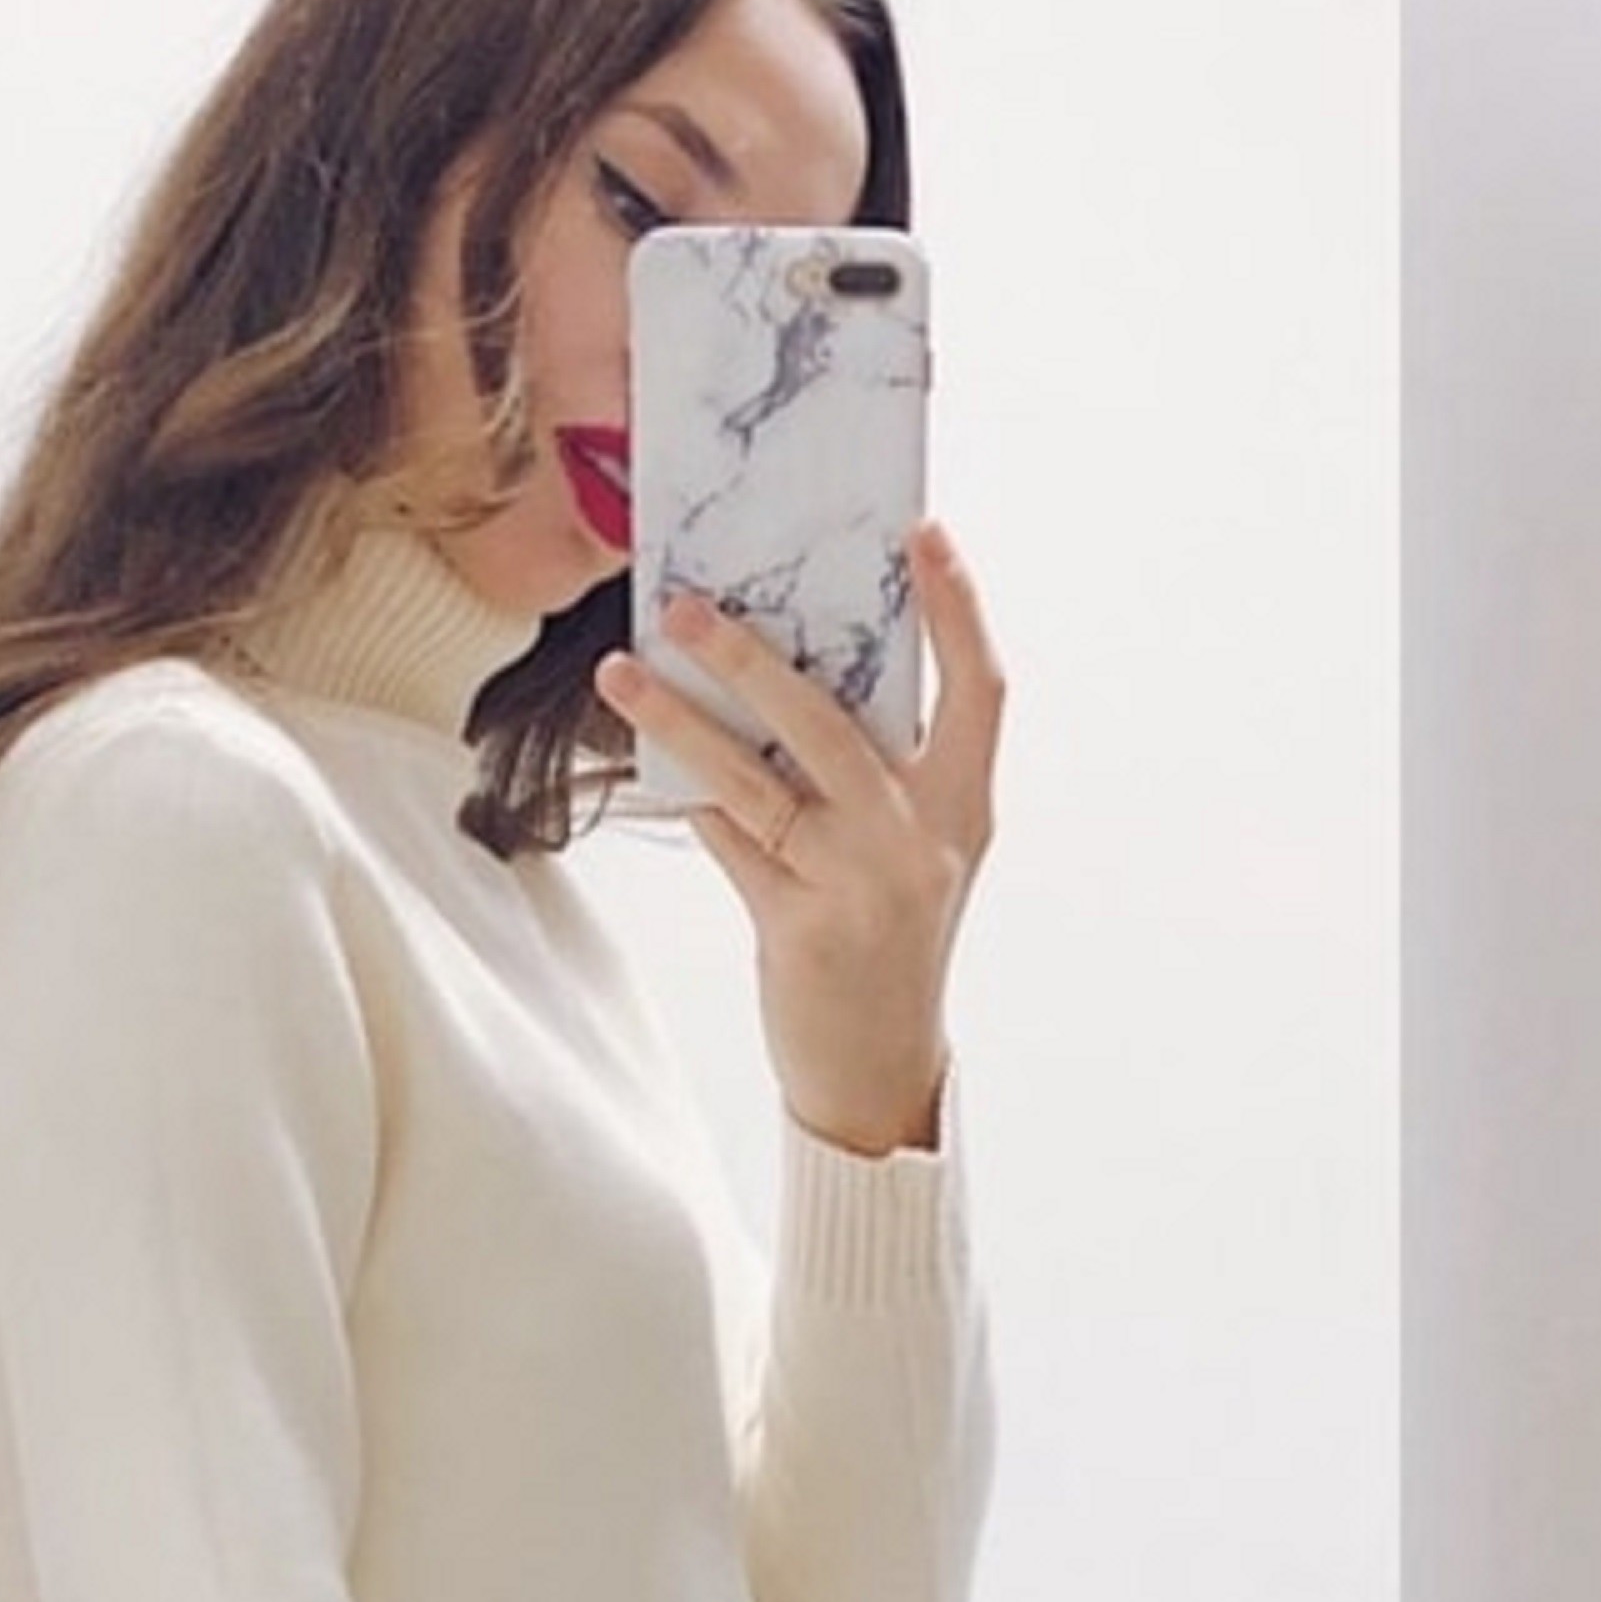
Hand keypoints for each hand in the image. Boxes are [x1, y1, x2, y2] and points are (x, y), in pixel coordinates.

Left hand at [594, 525, 1007, 1158]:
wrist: (881, 1068)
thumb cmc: (890, 938)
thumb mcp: (914, 850)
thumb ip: (882, 769)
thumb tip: (794, 666)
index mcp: (964, 808)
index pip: (978, 690)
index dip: (956, 609)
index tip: (921, 534)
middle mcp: (921, 841)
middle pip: (832, 722)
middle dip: (749, 657)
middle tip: (684, 603)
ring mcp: (860, 884)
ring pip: (756, 779)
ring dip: (681, 718)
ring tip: (622, 671)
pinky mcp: (800, 927)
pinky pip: (729, 841)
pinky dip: (689, 800)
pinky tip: (648, 762)